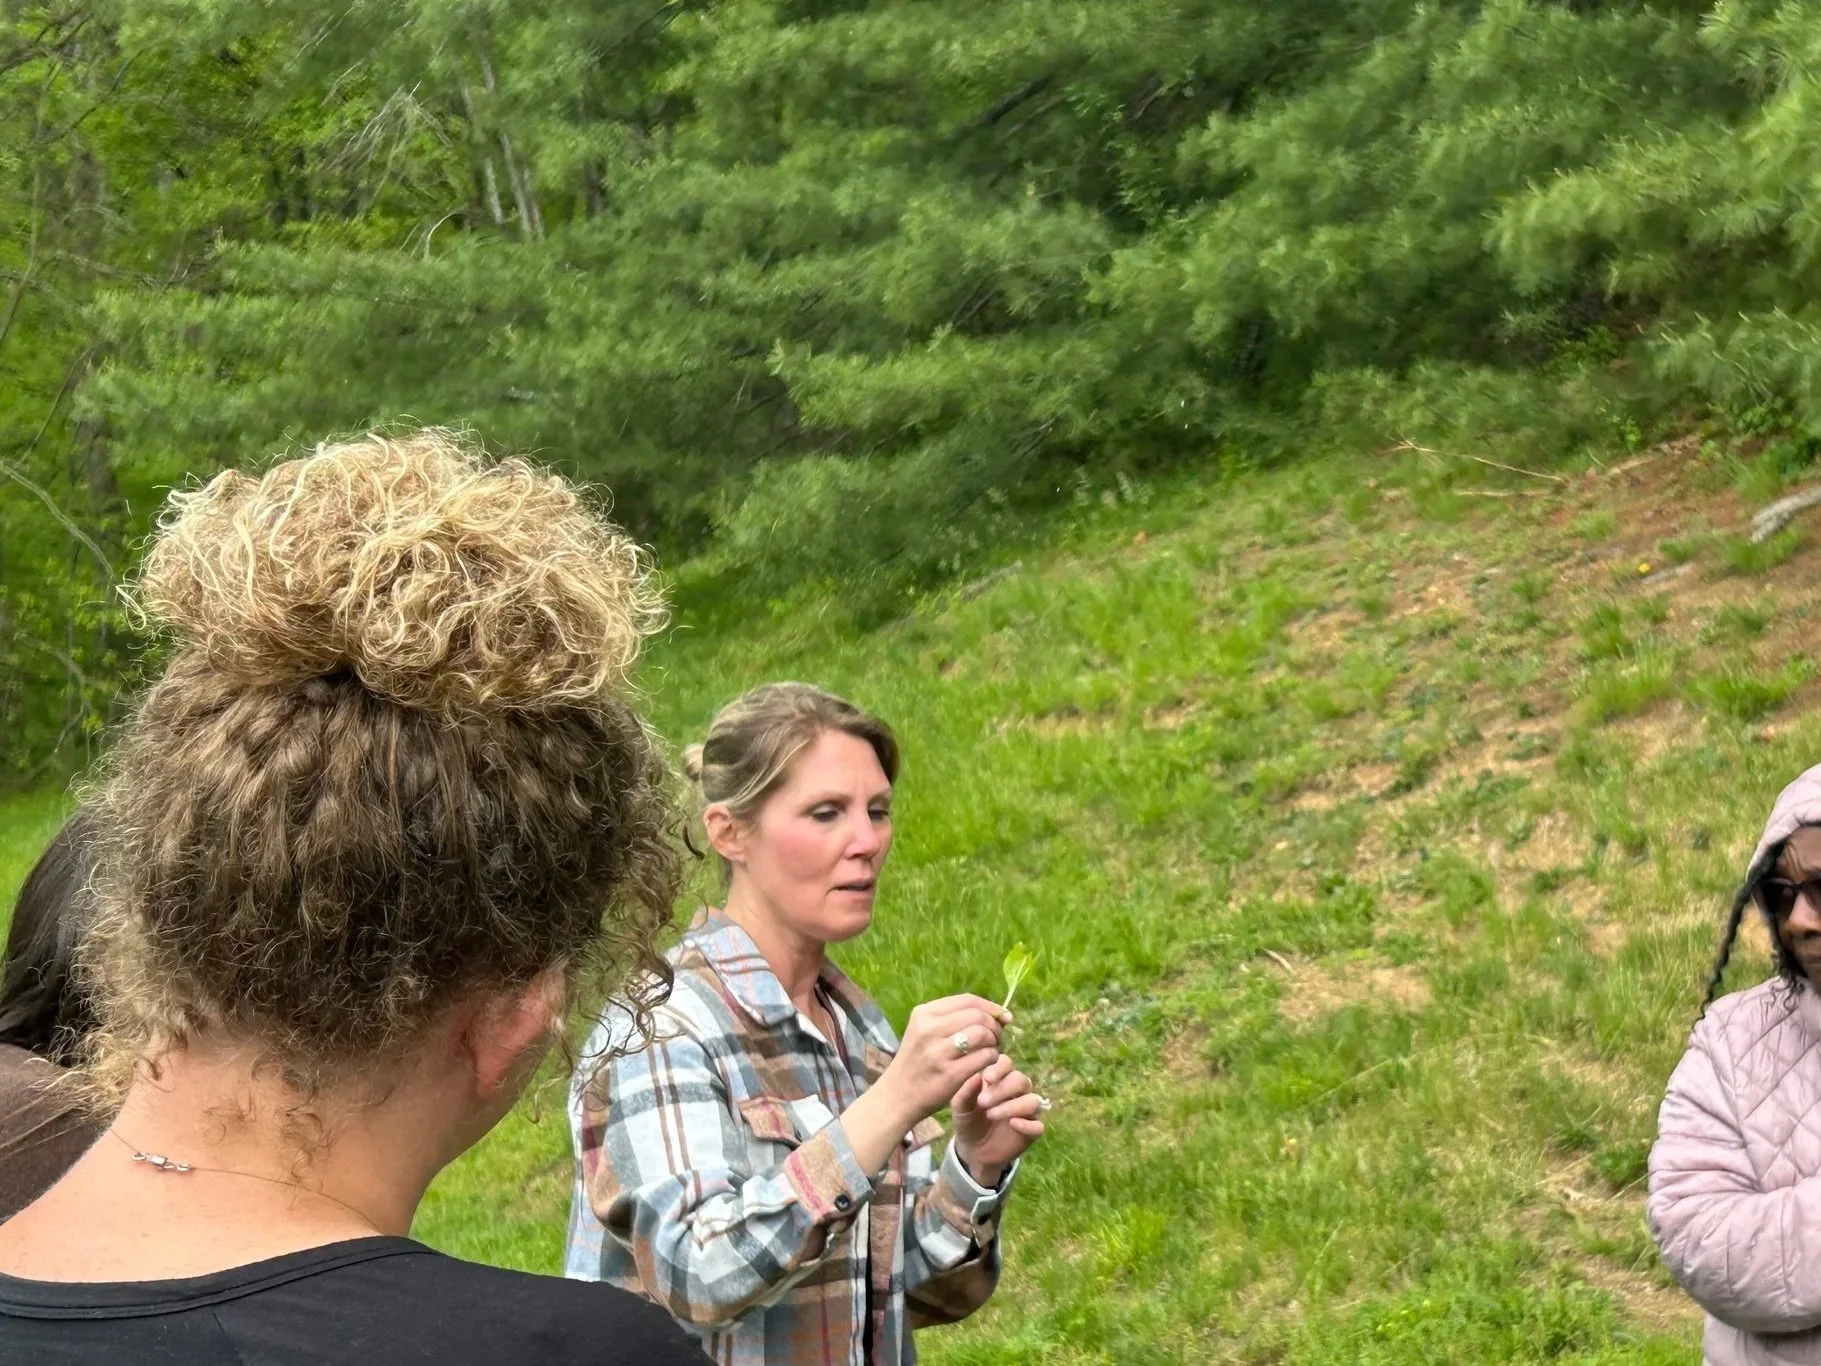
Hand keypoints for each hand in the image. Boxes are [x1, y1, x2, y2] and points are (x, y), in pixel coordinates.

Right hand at [840, 994, 1007, 1180]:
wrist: (897, 1097)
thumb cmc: (916, 1063)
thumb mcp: (923, 1032)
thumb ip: (952, 1020)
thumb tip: (995, 1013)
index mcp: (923, 1014)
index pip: (967, 1000)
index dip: (991, 1006)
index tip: (1003, 1016)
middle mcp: (929, 1029)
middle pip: (977, 1015)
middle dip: (995, 1026)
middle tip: (998, 1038)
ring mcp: (938, 1052)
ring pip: (982, 1034)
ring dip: (995, 1042)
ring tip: (992, 1050)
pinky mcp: (949, 1074)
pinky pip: (984, 1057)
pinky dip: (992, 1058)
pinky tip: (988, 1064)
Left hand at [950, 1052, 1044, 1185]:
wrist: (972, 1150)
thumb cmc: (967, 1121)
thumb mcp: (960, 1108)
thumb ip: (966, 1091)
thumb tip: (977, 1076)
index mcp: (999, 1080)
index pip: (1007, 1064)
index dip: (1000, 1068)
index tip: (987, 1078)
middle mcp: (1016, 1092)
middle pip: (1021, 1080)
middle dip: (1003, 1089)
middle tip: (983, 1102)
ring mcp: (1026, 1112)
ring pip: (1032, 1101)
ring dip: (1012, 1106)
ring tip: (991, 1114)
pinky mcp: (1031, 1132)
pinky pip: (1038, 1126)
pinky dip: (1028, 1124)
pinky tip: (1013, 1124)